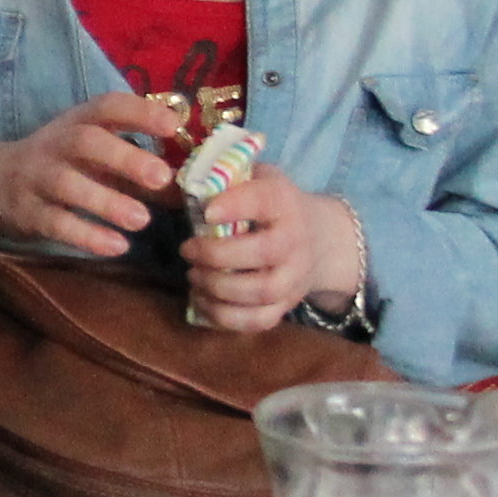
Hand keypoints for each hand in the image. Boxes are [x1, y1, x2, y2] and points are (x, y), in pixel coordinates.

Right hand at [0, 90, 188, 256]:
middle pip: (86, 143)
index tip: (172, 125)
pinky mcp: (27, 212)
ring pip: (69, 186)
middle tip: (160, 177)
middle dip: (124, 158)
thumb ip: (147, 172)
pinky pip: (55, 223)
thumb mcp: (101, 158)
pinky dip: (86, 236)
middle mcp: (56, 144)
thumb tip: (203, 188)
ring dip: (106, 202)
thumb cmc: (66, 166)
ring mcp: (38, 178)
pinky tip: (116, 247)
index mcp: (80, 122)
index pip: (109, 106)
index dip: (140, 112)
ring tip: (141, 221)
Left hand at [188, 163, 355, 332]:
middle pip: (263, 253)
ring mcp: (295, 277)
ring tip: (193, 276)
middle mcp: (296, 241)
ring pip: (261, 291)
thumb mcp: (257, 179)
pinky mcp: (287, 304)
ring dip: (218, 288)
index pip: (264, 200)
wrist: (321, 239)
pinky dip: (226, 317)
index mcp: (284, 202)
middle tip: (187, 249)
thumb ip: (226, 176)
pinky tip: (202, 301)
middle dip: (216, 255)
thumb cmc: (272, 206)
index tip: (206, 211)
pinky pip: (260, 320)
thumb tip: (176, 178)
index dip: (235, 205)